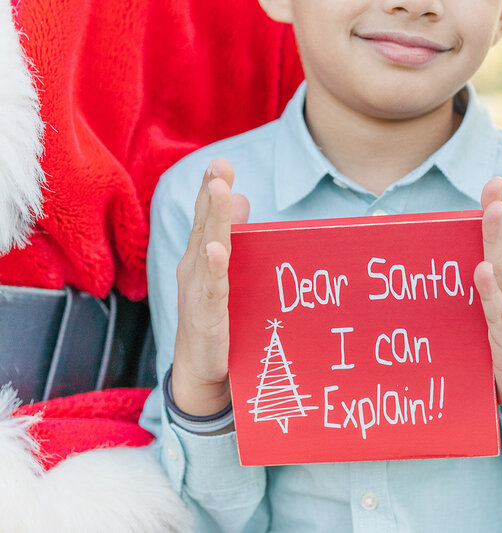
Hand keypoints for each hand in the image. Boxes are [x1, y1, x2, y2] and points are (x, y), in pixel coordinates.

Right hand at [172, 158, 250, 416]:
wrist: (201, 372)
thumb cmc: (216, 318)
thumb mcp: (225, 272)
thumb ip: (232, 236)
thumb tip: (242, 197)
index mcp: (201, 258)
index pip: (206, 218)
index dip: (210, 190)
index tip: (220, 163)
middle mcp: (194, 270)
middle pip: (204, 226)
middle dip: (212, 195)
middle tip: (219, 167)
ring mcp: (198, 293)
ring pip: (206, 251)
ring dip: (213, 220)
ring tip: (219, 191)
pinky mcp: (206, 319)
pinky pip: (211, 290)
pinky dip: (213, 269)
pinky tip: (214, 249)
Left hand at [474, 177, 501, 444]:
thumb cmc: (498, 349)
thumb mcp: (480, 315)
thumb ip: (462, 294)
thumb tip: (426, 277)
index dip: (499, 211)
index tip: (495, 181)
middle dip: (499, 214)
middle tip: (496, 184)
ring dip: (497, 239)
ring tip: (494, 211)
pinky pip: (497, 311)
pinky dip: (490, 290)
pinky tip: (483, 271)